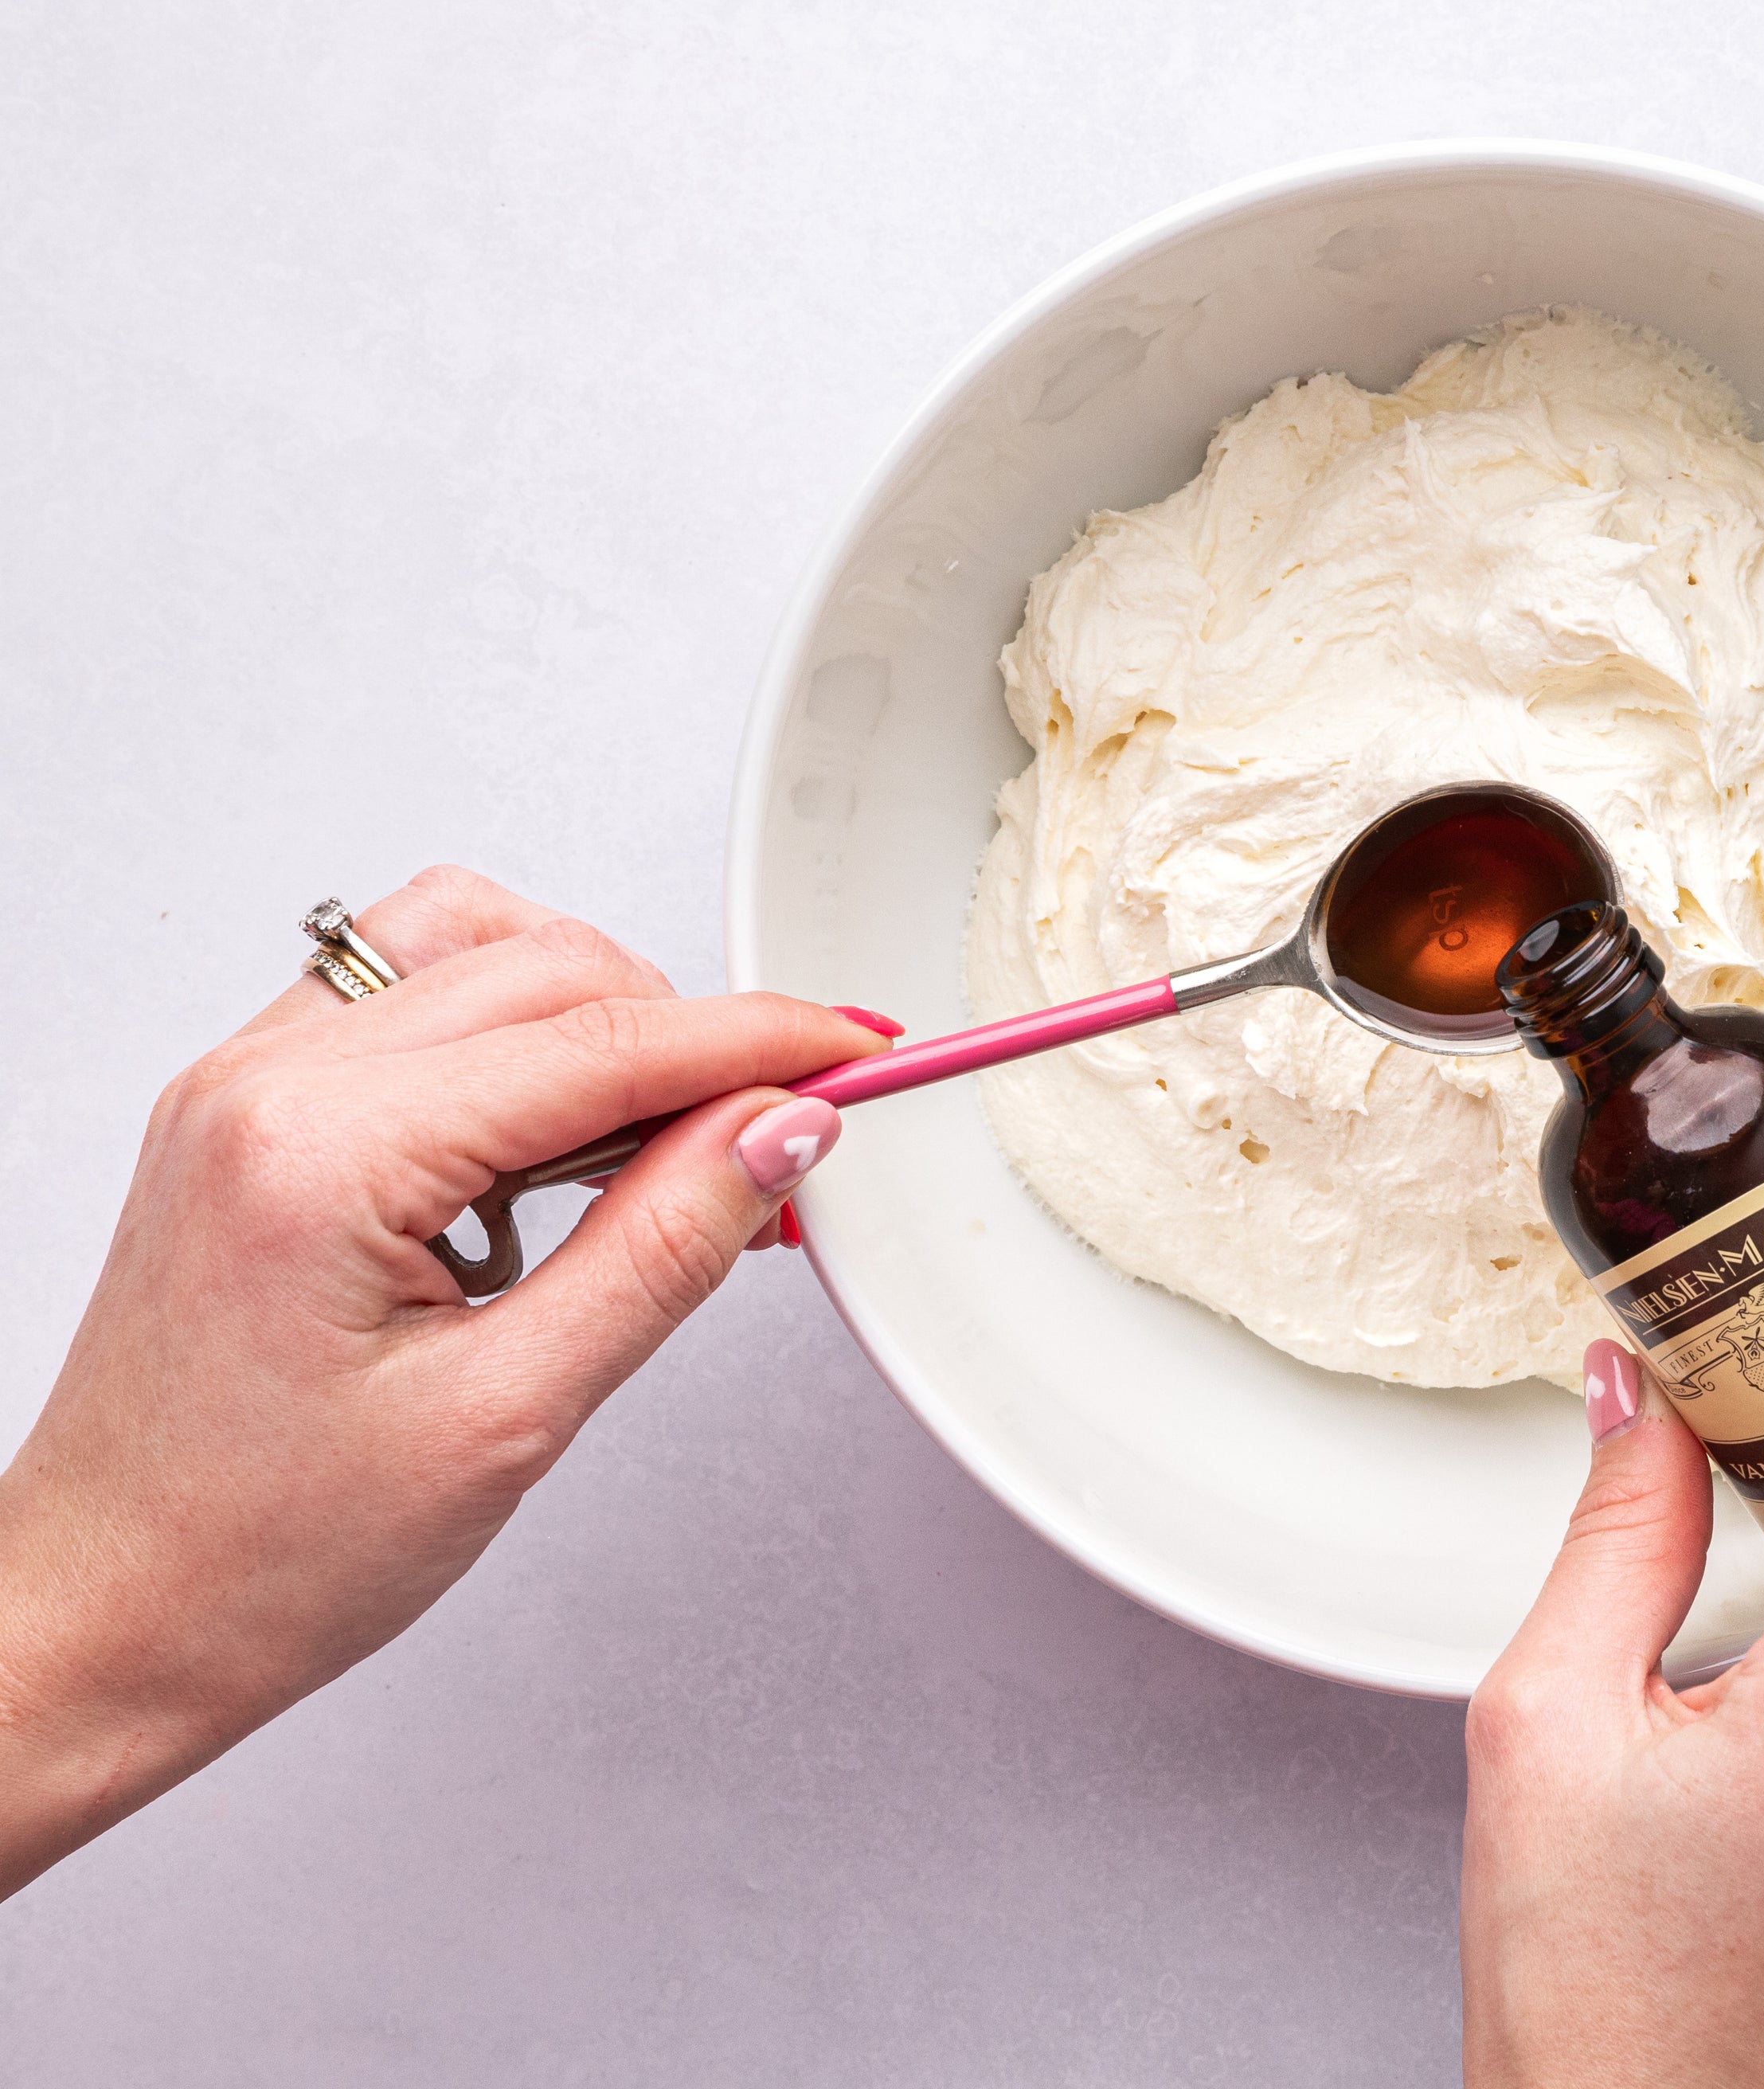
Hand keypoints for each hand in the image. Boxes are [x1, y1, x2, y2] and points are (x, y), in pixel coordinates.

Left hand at [0, 866, 887, 1898]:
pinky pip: (412, 993)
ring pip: (483, 947)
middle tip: (778, 1143)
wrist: (105, 1614)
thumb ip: (663, 1247)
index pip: (604, 1042)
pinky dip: (514, 1037)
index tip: (858, 1057)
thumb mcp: (510, 1414)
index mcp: (320, 1153)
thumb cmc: (259, 1556)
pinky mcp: (250, 1102)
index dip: (760, 1043)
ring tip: (652, 1152)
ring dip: (599, 1020)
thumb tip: (778, 1132)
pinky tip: (550, 1145)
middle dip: (692, 1039)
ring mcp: (245, 1080)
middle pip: (552, 968)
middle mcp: (266, 1083)